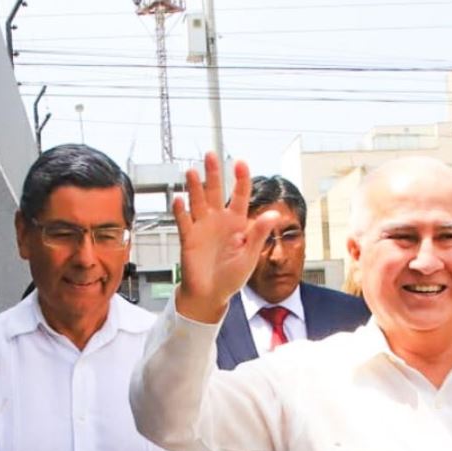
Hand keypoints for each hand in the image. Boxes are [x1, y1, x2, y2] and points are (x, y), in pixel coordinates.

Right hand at [171, 153, 280, 323]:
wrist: (210, 294)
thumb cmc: (231, 277)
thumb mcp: (250, 256)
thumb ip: (258, 234)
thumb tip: (273, 215)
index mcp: (237, 223)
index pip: (241, 195)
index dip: (241, 178)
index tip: (240, 163)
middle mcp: (219, 221)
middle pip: (216, 191)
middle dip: (213, 173)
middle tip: (211, 156)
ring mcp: (202, 227)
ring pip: (198, 201)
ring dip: (194, 187)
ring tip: (192, 172)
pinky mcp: (188, 238)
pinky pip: (183, 221)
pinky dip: (180, 211)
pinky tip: (178, 199)